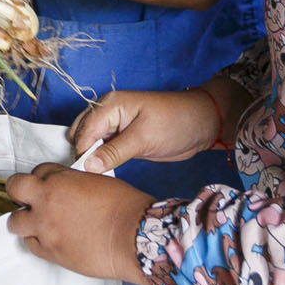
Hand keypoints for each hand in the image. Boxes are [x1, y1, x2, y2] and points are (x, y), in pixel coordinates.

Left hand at [5, 164, 153, 282]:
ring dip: (24, 219)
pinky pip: (30, 245)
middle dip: (19, 192)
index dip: (42, 178)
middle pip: (15, 189)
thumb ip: (73, 182)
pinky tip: (48, 239)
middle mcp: (47, 202)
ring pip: (15, 221)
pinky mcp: (50, 251)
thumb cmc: (125, 209)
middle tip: (27, 198)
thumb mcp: (97, 181)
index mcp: (59, 180)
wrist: (134, 238)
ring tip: (37, 222)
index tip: (46, 184)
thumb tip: (67, 188)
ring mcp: (45, 228)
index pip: (37, 171)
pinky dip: (36, 241)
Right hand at [68, 89, 221, 172]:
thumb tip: (88, 166)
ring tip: (95, 179)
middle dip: (82, 156)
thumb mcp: (144, 138)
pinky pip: (103, 150)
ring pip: (90, 144)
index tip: (84, 177)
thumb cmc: (176, 122)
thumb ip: (114, 152)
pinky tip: (103, 174)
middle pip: (81, 136)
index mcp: (109, 105)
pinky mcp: (122, 139)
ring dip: (90, 160)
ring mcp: (114, 126)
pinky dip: (100, 161)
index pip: (83, 132)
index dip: (81, 154)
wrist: (202, 124)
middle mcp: (107, 113)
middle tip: (88, 180)